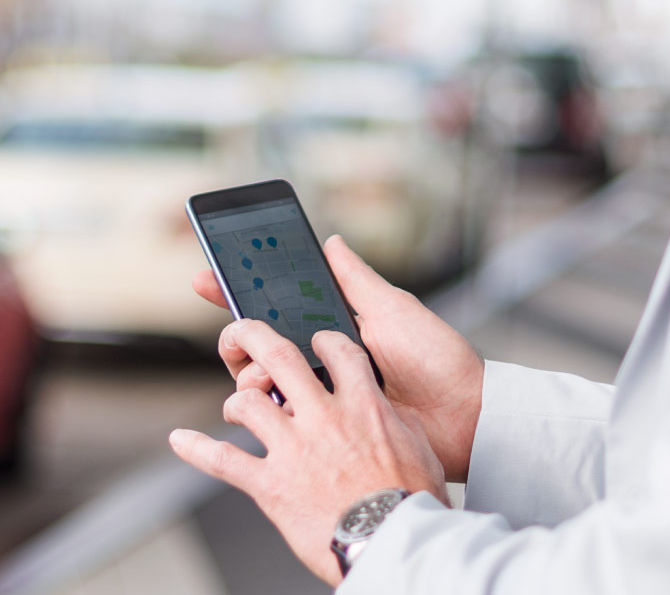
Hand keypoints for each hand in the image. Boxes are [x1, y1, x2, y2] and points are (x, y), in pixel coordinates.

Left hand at [169, 324, 447, 584]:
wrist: (392, 542)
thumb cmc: (411, 504)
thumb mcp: (419, 450)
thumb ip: (398, 424)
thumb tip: (390, 415)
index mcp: (364, 406)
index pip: (340, 351)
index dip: (324, 339)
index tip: (317, 339)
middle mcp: (323, 418)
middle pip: (280, 357)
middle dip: (254, 336)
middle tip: (242, 332)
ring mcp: (293, 449)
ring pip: (248, 402)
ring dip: (236, 400)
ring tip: (234, 405)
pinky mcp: (270, 484)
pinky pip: (224, 460)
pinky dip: (197, 450)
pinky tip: (181, 441)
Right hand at [193, 235, 483, 481]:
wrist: (462, 418)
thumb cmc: (437, 359)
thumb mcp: (393, 310)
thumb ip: (355, 280)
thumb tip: (329, 240)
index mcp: (337, 328)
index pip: (279, 304)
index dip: (240, 290)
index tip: (207, 277)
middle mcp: (324, 361)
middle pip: (261, 345)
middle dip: (237, 337)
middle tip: (236, 337)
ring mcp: (322, 396)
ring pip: (262, 381)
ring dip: (250, 372)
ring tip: (262, 375)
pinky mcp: (325, 430)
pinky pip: (282, 418)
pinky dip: (267, 407)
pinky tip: (271, 401)